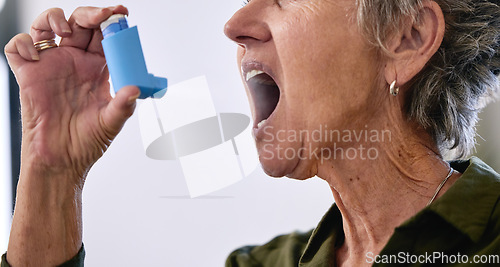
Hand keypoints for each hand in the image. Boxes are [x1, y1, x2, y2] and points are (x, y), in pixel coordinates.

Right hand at [4, 6, 139, 264]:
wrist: (61, 160)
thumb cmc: (86, 142)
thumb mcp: (111, 123)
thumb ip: (123, 106)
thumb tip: (134, 89)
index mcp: (98, 69)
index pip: (105, 36)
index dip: (112, 22)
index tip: (121, 14)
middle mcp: (75, 62)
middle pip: (79, 23)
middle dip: (90, 13)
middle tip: (100, 16)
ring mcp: (51, 65)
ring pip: (48, 25)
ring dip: (54, 17)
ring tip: (64, 28)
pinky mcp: (28, 73)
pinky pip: (19, 47)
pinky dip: (24, 42)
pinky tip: (36, 54)